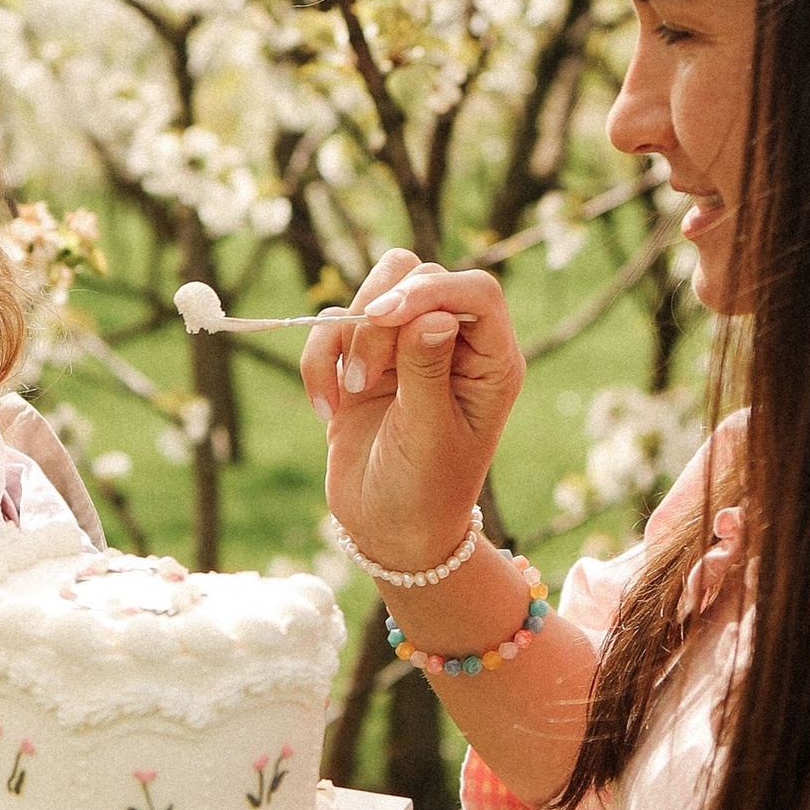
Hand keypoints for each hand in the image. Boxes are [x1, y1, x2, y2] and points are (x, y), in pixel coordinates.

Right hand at [301, 255, 523, 577]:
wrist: (389, 532)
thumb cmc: (425, 491)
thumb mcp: (429, 435)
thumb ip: (427, 371)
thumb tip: (433, 315)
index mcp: (491, 360)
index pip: (475, 292)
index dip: (431, 290)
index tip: (386, 314)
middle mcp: (452, 344)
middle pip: (416, 277)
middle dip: (379, 321)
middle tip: (364, 379)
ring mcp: (405, 348)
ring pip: (370, 292)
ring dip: (346, 338)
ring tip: (348, 394)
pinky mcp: (362, 360)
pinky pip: (332, 327)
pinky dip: (318, 362)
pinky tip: (327, 411)